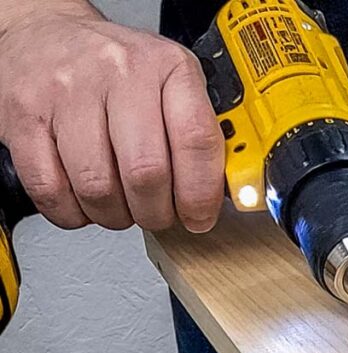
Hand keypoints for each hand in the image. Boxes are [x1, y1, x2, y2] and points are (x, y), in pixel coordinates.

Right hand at [0, 3, 223, 231]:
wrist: (45, 34)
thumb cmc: (116, 68)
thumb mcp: (172, 82)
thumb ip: (199, 133)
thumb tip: (218, 194)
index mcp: (167, 67)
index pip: (197, 142)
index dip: (200, 195)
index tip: (199, 217)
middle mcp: (118, 73)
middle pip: (147, 174)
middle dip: (157, 213)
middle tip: (157, 214)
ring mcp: (67, 94)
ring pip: (98, 189)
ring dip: (115, 216)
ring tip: (120, 205)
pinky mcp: (24, 117)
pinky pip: (52, 191)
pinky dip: (73, 213)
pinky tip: (84, 201)